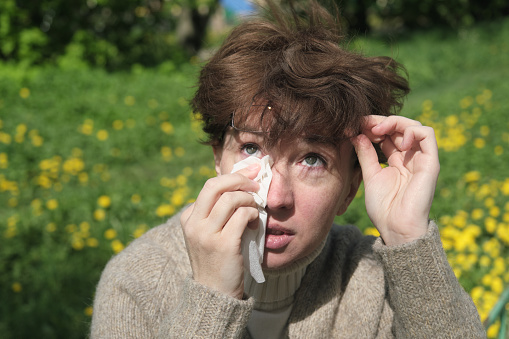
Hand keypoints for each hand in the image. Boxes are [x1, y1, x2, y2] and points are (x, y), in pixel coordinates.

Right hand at [180, 164, 259, 298]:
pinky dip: (253, 214)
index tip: (250, 173)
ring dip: (249, 200)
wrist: (214, 294)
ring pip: (231, 198)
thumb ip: (218, 212)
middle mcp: (194, 223)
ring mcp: (206, 234)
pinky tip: (255, 224)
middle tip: (256, 184)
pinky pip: (242, 215)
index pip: (211, 186)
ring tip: (255, 210)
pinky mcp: (223, 244)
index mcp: (189, 218)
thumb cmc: (218, 260)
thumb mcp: (209, 233)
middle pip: (215, 185)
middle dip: (239, 178)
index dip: (233, 176)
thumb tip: (241, 184)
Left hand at [351, 115, 439, 245]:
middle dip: (380, 121)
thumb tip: (356, 134)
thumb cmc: (384, 208)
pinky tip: (397, 141)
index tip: (356, 125)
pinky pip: (427, 135)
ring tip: (377, 131)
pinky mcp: (430, 163)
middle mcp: (410, 157)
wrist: (396, 228)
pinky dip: (412, 130)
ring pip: (414, 126)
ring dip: (395, 122)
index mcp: (396, 160)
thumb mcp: (370, 176)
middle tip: (364, 124)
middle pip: (399, 126)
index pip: (387, 133)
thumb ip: (365, 154)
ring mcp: (420, 159)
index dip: (373, 125)